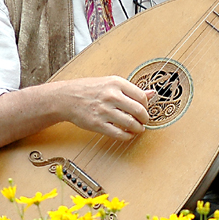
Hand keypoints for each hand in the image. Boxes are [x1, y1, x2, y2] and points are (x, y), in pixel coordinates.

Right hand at [0, 75, 155, 150]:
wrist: (66, 97)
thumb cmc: (90, 89)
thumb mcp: (110, 83)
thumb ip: (131, 89)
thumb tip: (152, 94)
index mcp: (116, 83)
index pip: (141, 97)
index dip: (147, 106)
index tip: (145, 109)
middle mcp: (111, 96)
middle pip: (139, 111)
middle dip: (145, 119)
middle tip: (144, 121)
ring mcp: (104, 110)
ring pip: (131, 123)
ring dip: (138, 129)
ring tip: (138, 129)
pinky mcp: (97, 124)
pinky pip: (119, 134)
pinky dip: (127, 136)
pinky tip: (128, 134)